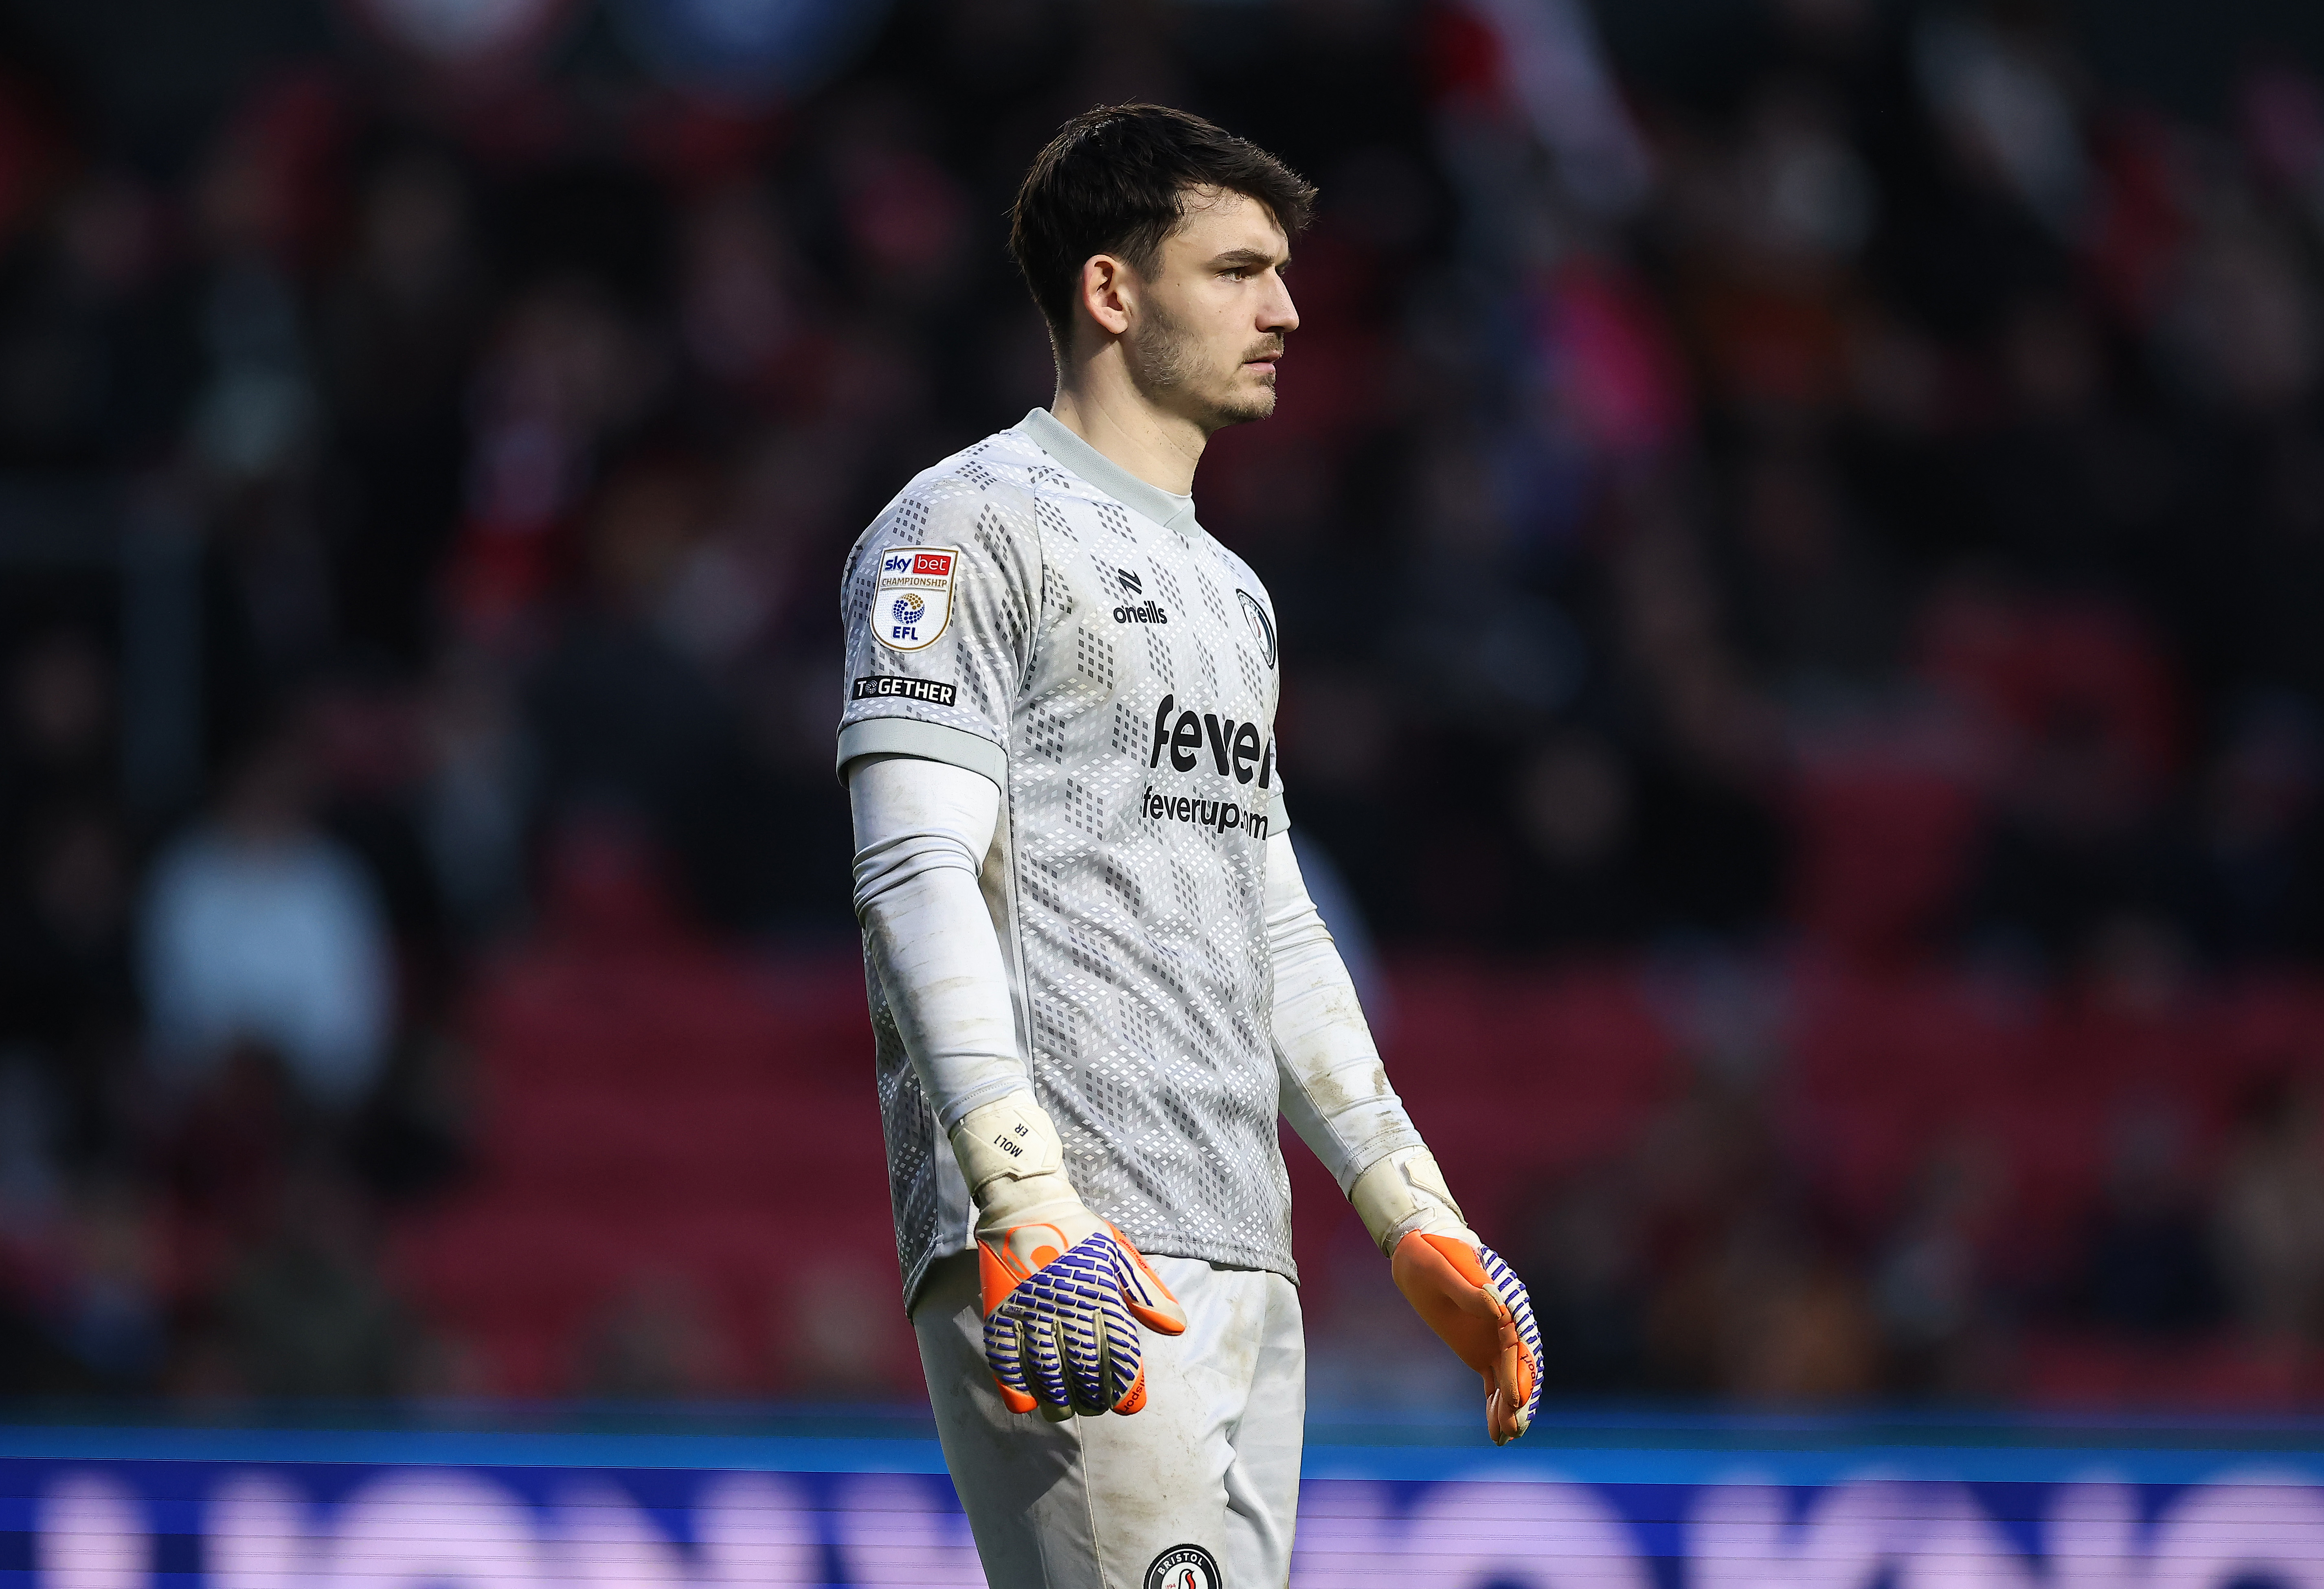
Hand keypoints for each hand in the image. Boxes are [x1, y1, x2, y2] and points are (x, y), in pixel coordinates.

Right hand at [950, 1093, 1185, 1417]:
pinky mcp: (1000, 1308)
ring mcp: (1030, 1307)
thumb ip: (1147, 1293)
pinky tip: (1026, 1403)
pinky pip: (1004, 1356)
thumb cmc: (1080, 1232)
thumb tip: (1178, 1329)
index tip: (1129, 1406)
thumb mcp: (1119, 1254)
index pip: (1119, 1350)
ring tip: (1066, 1411)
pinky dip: (1014, 1385)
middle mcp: (1067, 1302)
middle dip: (1093, 1397)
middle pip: (1084, 1367)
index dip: (1126, 1385)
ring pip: (1045, 1369)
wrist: (1026, 1201)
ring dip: (1057, 1399)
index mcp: (1101, 1290)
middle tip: (1097, 1409)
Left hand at [1350, 1149, 1543, 1443]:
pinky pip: (1492, 1380)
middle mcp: (1504, 1322)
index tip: (1516, 1399)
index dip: (1517, 1371)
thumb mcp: (1442, 1268)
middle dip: (1518, 1398)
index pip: (1514, 1341)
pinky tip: (1497, 1431)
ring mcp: (1494, 1338)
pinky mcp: (1480, 1349)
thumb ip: (1469, 1289)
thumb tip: (1498, 1307)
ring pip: (1507, 1377)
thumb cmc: (1430, 1254)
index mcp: (1502, 1300)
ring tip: (1508, 1437)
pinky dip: (1495, 1403)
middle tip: (1515, 1429)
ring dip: (1509, 1406)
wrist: (1419, 1251)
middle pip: (1517, 1364)